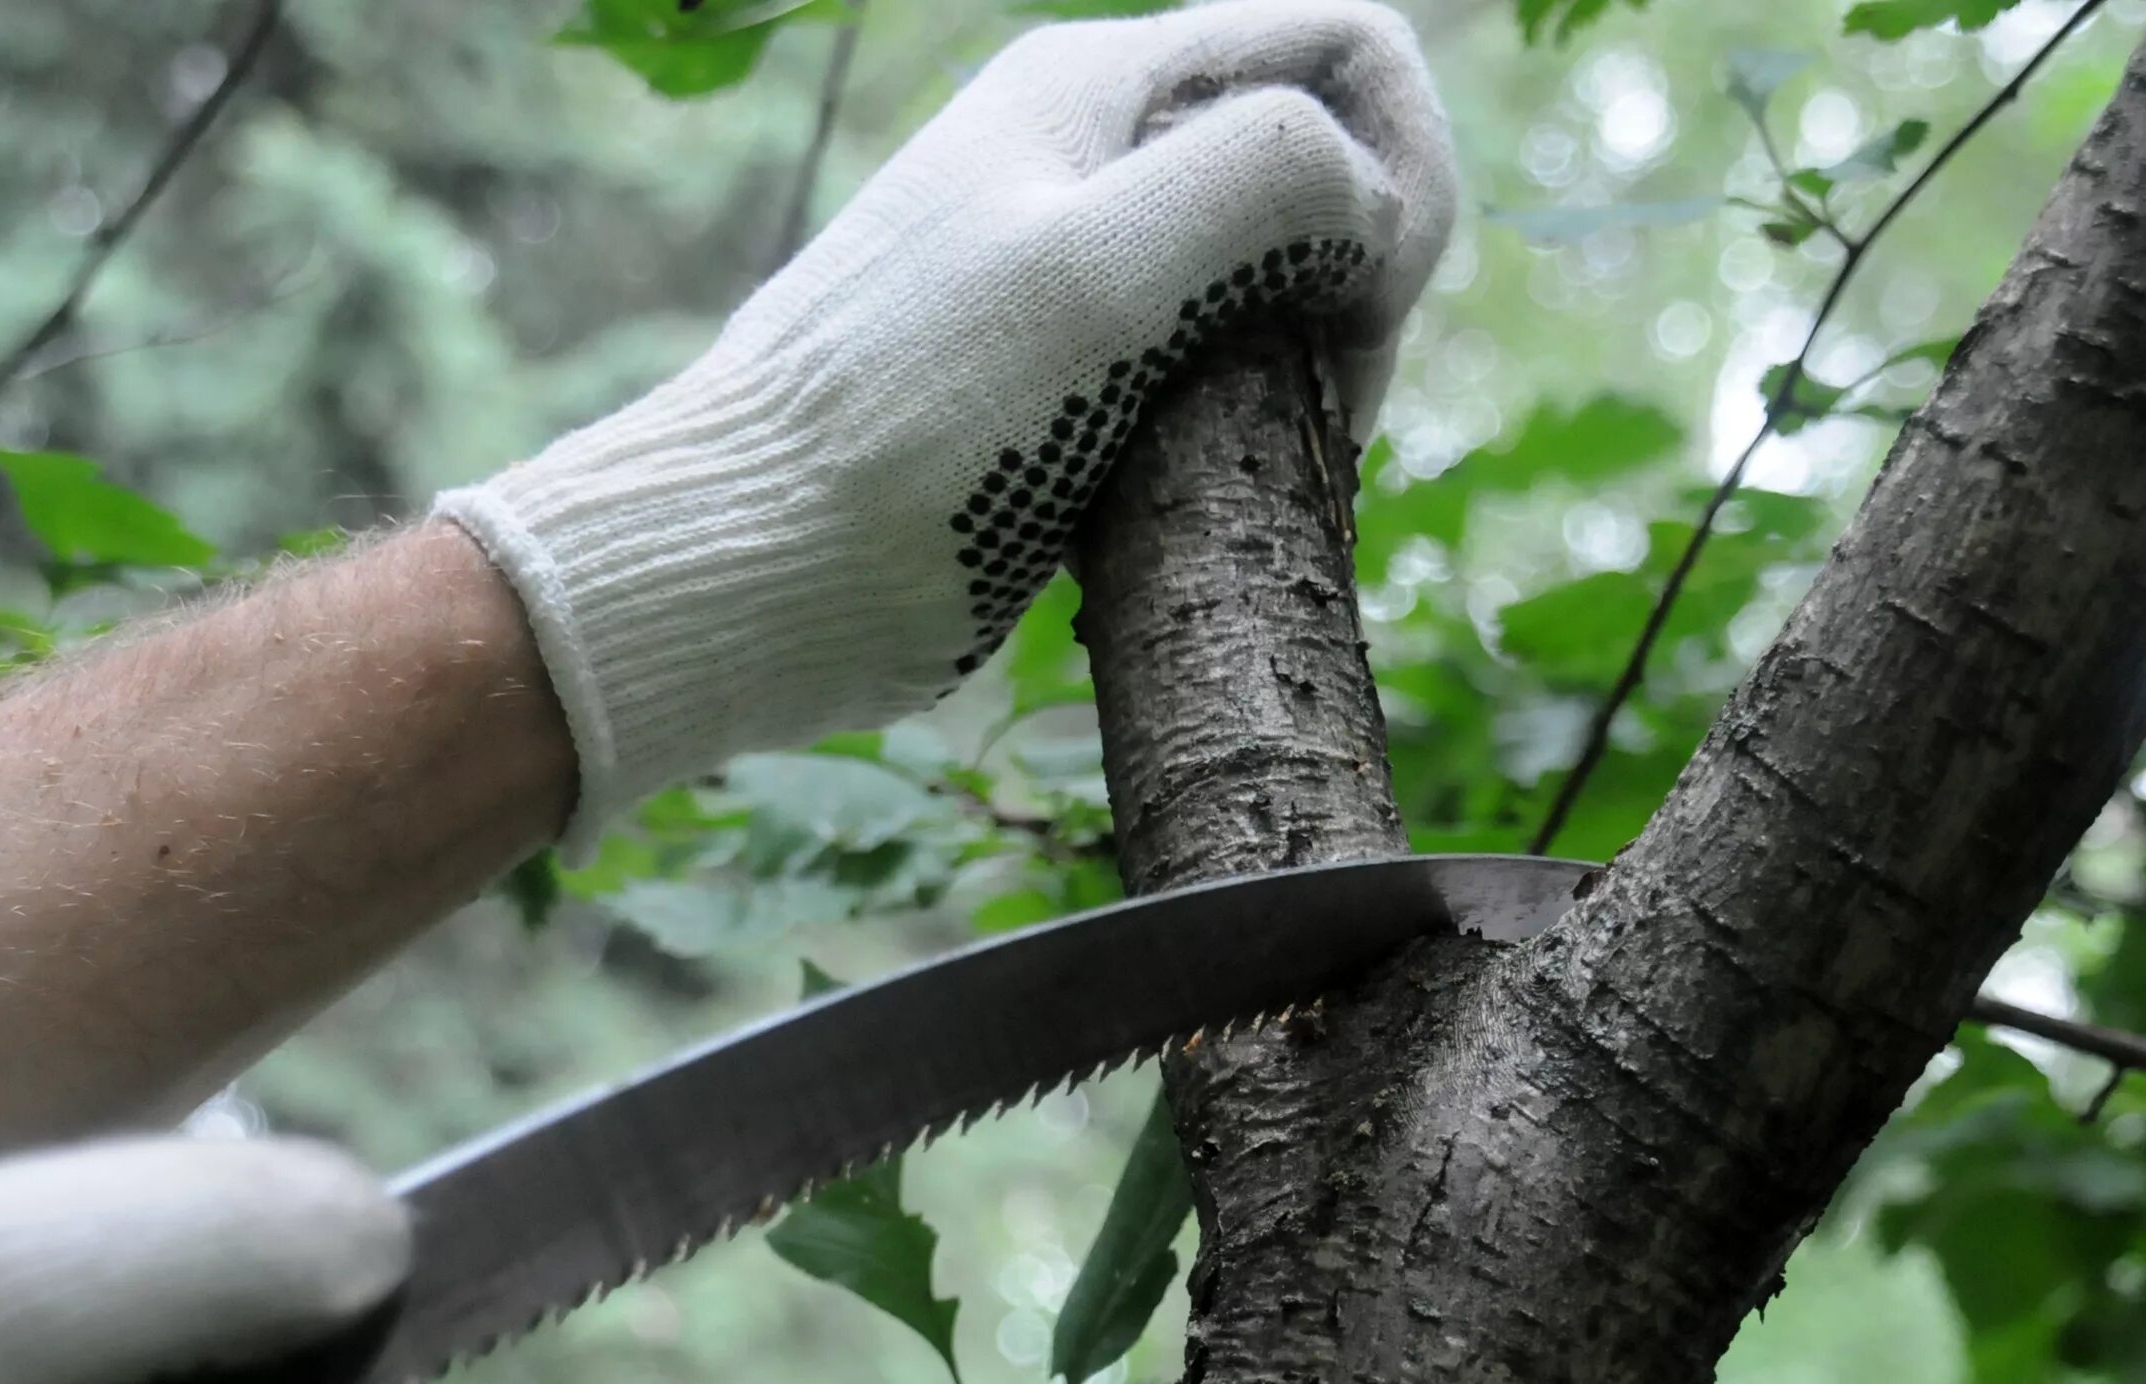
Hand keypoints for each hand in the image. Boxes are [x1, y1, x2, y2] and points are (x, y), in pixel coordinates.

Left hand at [439, 0, 1454, 850]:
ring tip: (1260, 479)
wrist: (742, 569)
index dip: (1402, 175)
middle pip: (1317, 172)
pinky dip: (1235, 443)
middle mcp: (1089, 159)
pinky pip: (1201, 382)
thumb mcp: (1097, 272)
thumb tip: (1366, 207)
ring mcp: (1070, 275)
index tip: (1364, 321)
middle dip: (1363, 288)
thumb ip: (1261, 183)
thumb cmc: (907, 429)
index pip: (1344, 52)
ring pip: (1268, 289)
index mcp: (1099, 87)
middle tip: (1325, 424)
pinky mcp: (1055, 390)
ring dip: (1303, 380)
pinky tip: (1197, 513)